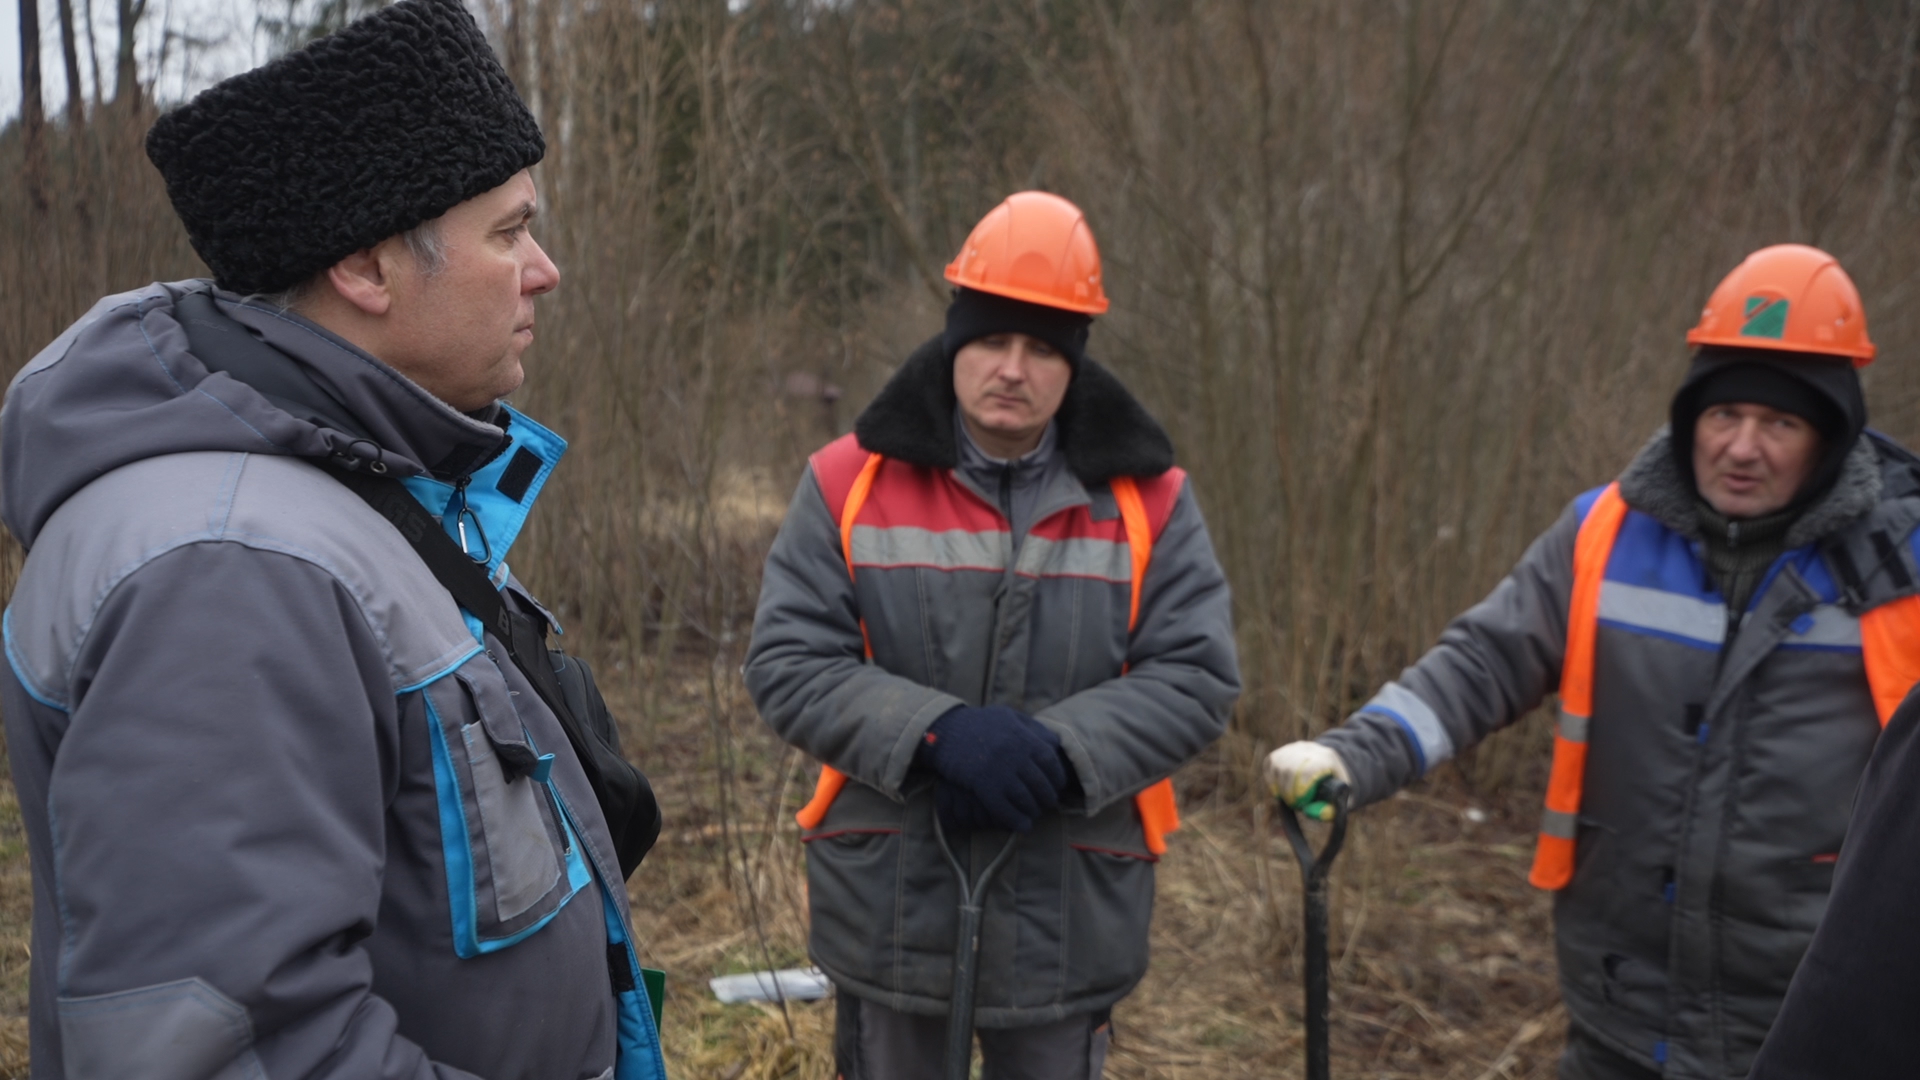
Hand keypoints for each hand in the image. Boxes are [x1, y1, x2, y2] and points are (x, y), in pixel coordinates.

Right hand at [918, 705, 1067, 832]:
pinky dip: (1016, 820)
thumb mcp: (1007, 715)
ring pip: (1025, 798)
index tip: (1057, 785)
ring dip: (1033, 810)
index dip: (1057, 776)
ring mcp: (999, 770)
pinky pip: (1004, 808)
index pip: (1050, 762)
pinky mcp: (983, 784)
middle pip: (1041, 783)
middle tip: (1048, 803)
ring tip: (1034, 814)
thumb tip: (1054, 742)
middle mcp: (1015, 754)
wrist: (946, 731)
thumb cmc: (978, 723)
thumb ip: (1032, 727)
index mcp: (1023, 737)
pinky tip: (1022, 826)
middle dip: (1047, 796)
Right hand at [1262, 741, 1350, 821]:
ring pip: (1278, 765)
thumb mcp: (1341, 798)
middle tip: (1293, 804)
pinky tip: (1278, 790)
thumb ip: (1331, 809)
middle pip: (1290, 767)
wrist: (1327, 765)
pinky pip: (1270, 763)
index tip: (1300, 802)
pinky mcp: (1282, 751)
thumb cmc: (1334, 787)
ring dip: (1280, 786)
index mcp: (1327, 757)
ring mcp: (1293, 748)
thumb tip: (1316, 814)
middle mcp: (1309, 749)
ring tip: (1288, 799)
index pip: (1308, 769)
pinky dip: (1271, 779)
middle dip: (1288, 789)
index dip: (1301, 786)